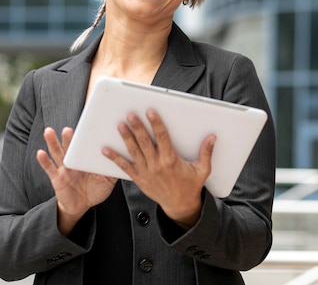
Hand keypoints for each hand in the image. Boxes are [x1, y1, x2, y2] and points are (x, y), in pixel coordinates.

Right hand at [37, 127, 116, 234]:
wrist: (81, 207)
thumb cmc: (94, 191)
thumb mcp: (107, 181)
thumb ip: (113, 170)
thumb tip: (126, 159)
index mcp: (87, 160)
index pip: (86, 145)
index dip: (86, 136)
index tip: (88, 125)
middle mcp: (75, 161)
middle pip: (71, 146)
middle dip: (69, 138)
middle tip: (69, 129)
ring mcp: (65, 169)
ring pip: (58, 153)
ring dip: (53, 143)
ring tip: (49, 132)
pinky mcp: (57, 178)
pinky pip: (49, 169)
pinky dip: (44, 161)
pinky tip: (40, 153)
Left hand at [102, 110, 215, 229]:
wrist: (180, 205)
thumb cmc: (190, 186)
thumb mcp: (202, 170)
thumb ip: (206, 152)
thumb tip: (212, 138)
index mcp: (171, 160)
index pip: (162, 138)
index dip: (156, 124)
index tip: (151, 112)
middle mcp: (157, 165)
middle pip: (145, 142)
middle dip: (138, 127)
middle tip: (131, 115)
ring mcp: (146, 172)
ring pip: (134, 152)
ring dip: (126, 138)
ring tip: (120, 125)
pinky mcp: (139, 179)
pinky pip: (125, 167)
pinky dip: (115, 158)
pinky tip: (106, 150)